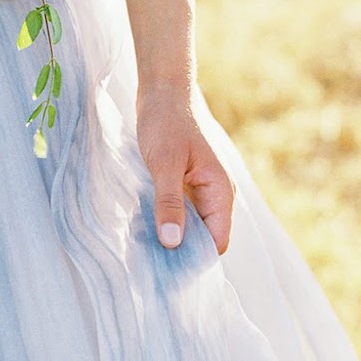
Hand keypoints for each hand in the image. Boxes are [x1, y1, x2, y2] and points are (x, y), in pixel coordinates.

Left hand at [137, 90, 234, 254]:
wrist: (163, 90)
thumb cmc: (166, 122)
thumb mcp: (165, 164)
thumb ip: (169, 203)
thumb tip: (173, 243)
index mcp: (220, 192)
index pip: (217, 241)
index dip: (195, 258)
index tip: (166, 269)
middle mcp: (215, 194)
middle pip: (203, 237)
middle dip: (179, 248)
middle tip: (147, 259)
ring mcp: (200, 189)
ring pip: (189, 224)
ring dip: (169, 232)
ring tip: (140, 242)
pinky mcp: (184, 182)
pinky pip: (178, 210)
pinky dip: (163, 216)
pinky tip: (140, 220)